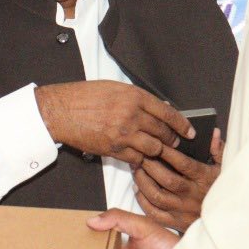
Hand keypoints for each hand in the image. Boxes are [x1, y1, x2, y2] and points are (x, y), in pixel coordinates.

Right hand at [35, 81, 191, 166]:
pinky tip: (142, 158)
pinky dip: (142, 159)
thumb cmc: (83, 97)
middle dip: (172, 139)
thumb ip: (136, 99)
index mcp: (134, 97)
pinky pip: (137, 158)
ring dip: (160, 151)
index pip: (168, 112)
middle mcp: (132, 115)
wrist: (60, 110)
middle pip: (163, 131)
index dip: (182, 124)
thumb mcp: (114, 88)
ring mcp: (123, 133)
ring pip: (154, 148)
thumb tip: (155, 108)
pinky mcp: (113, 149)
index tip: (189, 130)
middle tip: (175, 142)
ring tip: (161, 152)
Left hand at [133, 130, 222, 230]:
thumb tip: (213, 132)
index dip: (166, 152)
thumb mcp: (226, 169)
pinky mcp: (175, 222)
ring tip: (136, 169)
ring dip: (142, 181)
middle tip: (139, 154)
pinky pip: (154, 212)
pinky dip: (142, 200)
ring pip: (156, 195)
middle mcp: (192, 195)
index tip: (155, 143)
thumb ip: (219, 150)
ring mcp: (182, 210)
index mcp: (204, 179)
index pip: (183, 163)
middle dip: (149, 165)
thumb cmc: (225, 190)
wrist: (229, 221)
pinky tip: (138, 189)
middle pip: (166, 178)